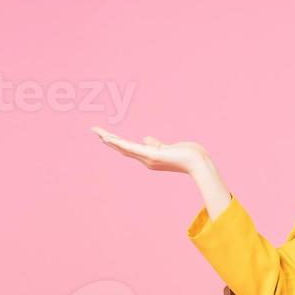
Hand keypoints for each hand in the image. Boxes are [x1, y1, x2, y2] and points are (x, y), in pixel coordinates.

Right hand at [91, 126, 210, 175]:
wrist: (197, 163)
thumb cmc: (187, 155)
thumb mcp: (169, 147)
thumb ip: (156, 144)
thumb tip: (146, 139)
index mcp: (150, 157)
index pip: (130, 149)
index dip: (117, 143)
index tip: (106, 136)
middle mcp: (146, 160)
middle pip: (123, 149)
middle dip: (109, 140)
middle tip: (96, 132)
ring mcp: (148, 158)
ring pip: (124, 148)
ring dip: (110, 140)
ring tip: (98, 133)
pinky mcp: (151, 155)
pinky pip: (132, 148)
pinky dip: (119, 143)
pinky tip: (110, 139)